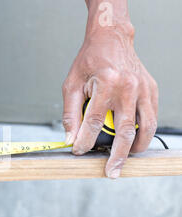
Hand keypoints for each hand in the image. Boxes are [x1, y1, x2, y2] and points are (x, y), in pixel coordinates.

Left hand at [62, 0, 157, 178]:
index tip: (78, 151)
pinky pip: (151, 117)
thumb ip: (70, 113)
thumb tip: (70, 138)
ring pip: (145, 127)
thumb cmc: (89, 61)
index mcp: (105, 83)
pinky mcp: (151, 89)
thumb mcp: (71, 84)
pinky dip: (144, 132)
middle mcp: (128, 87)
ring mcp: (143, 89)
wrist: (111, 39)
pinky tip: (134, 141)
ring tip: (124, 160)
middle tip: (110, 172)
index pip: (93, 122)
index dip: (84, 141)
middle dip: (116, 156)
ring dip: (135, 148)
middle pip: (124, 131)